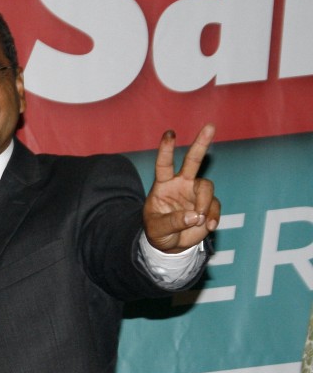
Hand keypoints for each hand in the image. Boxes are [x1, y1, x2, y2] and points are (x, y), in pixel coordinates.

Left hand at [142, 123, 219, 253]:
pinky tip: (209, 226)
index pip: (164, 164)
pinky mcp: (208, 206)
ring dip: (205, 203)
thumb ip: (173, 222)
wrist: (170, 245)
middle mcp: (181, 185)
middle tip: (210, 126)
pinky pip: (215, 206)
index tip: (170, 133)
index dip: (167, 149)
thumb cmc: (158, 232)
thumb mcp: (158, 230)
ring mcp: (196, 194)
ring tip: (199, 220)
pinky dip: (213, 216)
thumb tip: (195, 216)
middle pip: (193, 161)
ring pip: (207, 187)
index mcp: (164, 185)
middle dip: (201, 144)